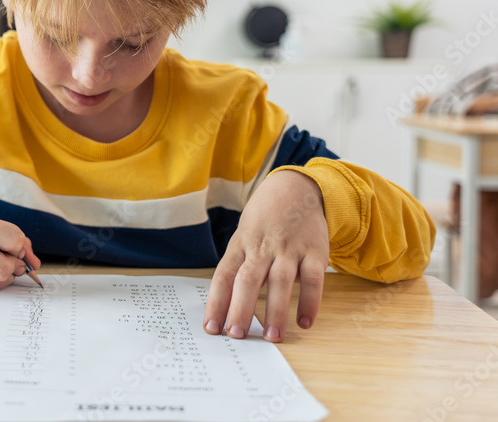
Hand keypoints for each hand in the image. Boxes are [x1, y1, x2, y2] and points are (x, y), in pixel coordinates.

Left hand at [203, 169, 328, 342]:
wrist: (296, 188)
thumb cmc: (265, 219)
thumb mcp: (245, 235)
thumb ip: (240, 266)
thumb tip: (228, 305)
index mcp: (241, 244)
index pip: (224, 276)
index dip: (216, 302)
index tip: (211, 327)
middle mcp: (262, 247)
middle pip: (247, 279)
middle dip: (240, 309)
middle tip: (236, 335)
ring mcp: (288, 248)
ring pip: (279, 281)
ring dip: (275, 311)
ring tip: (271, 336)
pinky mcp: (314, 251)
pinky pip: (312, 279)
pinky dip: (309, 302)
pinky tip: (304, 322)